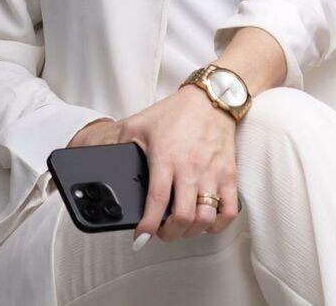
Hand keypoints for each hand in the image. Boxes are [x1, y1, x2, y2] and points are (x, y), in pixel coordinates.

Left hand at [67, 87, 238, 242]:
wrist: (211, 97)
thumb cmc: (175, 112)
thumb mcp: (139, 124)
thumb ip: (120, 144)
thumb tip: (105, 164)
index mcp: (165, 157)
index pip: (156, 201)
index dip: (147, 227)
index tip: (140, 238)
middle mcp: (190, 168)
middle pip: (183, 218)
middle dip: (168, 234)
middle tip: (161, 231)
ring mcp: (212, 173)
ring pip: (205, 218)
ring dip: (191, 230)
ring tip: (181, 226)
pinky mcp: (229, 174)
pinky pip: (229, 211)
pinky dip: (218, 224)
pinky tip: (206, 220)